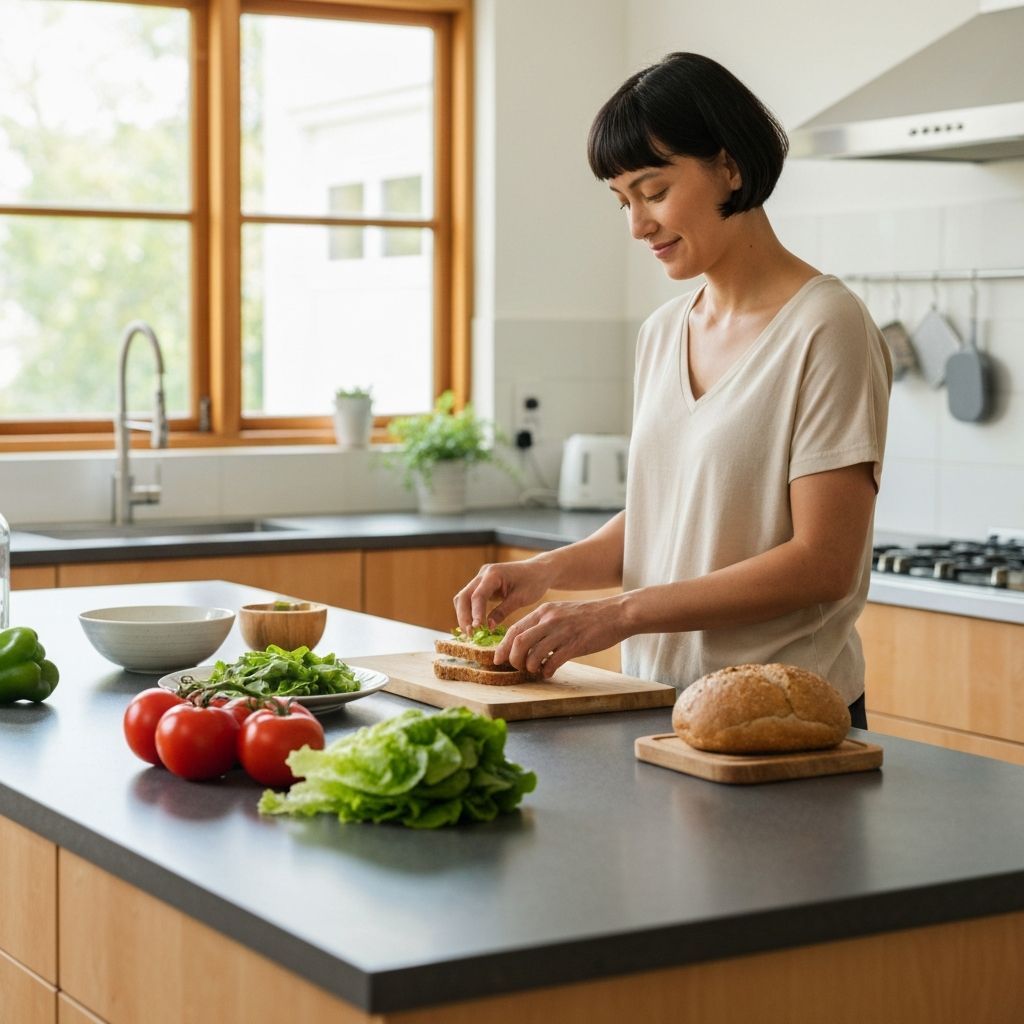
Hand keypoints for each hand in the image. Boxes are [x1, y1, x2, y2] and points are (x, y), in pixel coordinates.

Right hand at [454, 559, 554, 634]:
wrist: (539, 570)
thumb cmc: (534, 582)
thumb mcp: (521, 598)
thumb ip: (503, 611)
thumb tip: (488, 627)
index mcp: (494, 574)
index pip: (478, 596)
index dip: (475, 614)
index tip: (476, 630)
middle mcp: (483, 574)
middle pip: (463, 596)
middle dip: (464, 616)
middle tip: (470, 635)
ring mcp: (481, 578)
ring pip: (463, 598)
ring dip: (464, 615)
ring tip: (471, 633)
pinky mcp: (482, 584)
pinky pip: (470, 598)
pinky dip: (469, 612)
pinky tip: (474, 626)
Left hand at [492, 596, 627, 678]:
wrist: (616, 613)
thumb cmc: (588, 616)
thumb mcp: (560, 612)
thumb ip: (544, 624)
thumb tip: (527, 643)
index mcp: (544, 611)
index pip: (514, 629)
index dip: (503, 647)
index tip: (498, 659)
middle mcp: (550, 619)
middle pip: (518, 642)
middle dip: (513, 659)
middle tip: (517, 668)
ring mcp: (562, 632)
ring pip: (533, 653)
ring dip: (529, 667)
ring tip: (535, 670)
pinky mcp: (576, 644)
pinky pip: (553, 661)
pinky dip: (546, 670)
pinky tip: (549, 672)